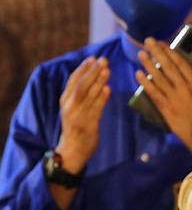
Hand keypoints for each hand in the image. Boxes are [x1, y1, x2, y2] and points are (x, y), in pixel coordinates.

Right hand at [55, 57, 110, 171]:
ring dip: (99, 81)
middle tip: (104, 60)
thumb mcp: (73, 109)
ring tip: (107, 70)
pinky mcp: (88, 125)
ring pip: (89, 95)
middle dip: (92, 71)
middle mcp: (70, 107)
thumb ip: (80, 96)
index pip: (73, 81)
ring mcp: (78, 116)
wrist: (72, 152)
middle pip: (81, 85)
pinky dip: (101, 98)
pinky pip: (95, 109)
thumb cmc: (76, 128)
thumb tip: (92, 78)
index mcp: (65, 101)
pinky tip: (108, 88)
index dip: (83, 68)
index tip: (93, 58)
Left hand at [136, 38, 191, 162]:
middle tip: (148, 41)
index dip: (170, 52)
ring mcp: (174, 98)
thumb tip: (186, 71)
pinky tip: (138, 74)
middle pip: (168, 67)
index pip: (181, 63)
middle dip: (157, 52)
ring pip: (158, 78)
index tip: (162, 43)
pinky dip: (145, 82)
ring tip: (141, 54)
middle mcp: (185, 89)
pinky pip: (153, 92)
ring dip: (148, 64)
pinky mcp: (166, 108)